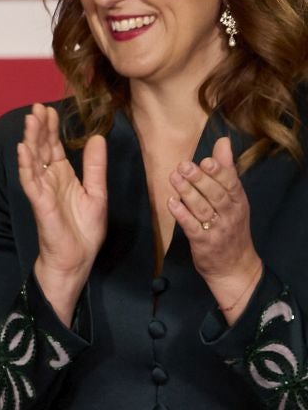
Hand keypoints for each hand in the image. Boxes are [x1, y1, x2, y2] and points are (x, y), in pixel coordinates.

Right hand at [15, 103, 107, 324]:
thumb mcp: (97, 193)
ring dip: (30, 139)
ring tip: (30, 120)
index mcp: (63, 176)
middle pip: (41, 147)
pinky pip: (30, 180)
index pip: (53, 146)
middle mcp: (49, 179)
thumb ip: (95, 166)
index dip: (51, 128)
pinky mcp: (39, 201)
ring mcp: (41, 189)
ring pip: (33, 159)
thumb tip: (98, 137)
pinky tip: (24, 149)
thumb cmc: (84, 230)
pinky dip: (25, 164)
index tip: (49, 109)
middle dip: (38, 127)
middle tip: (36, 107)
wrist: (77, 258)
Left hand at [171, 135, 264, 323]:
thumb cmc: (231, 227)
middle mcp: (230, 215)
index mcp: (238, 202)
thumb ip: (226, 171)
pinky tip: (171, 203)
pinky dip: (182, 215)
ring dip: (187, 193)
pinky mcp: (204, 243)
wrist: (235, 267)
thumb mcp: (234, 199)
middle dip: (200, 180)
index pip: (231, 185)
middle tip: (183, 166)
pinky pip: (192, 227)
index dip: (219, 172)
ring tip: (174, 178)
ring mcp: (217, 230)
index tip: (205, 160)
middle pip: (216, 195)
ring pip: (202, 209)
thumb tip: (223, 142)